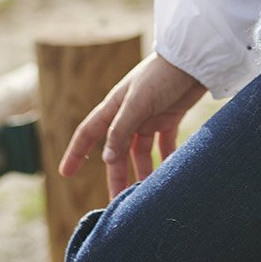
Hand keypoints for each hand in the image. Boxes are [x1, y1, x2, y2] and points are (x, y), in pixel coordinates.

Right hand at [57, 52, 208, 198]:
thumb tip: (106, 159)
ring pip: (140, 152)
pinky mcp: (170, 118)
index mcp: (115, 107)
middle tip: (119, 202)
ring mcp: (149, 117)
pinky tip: (168, 174)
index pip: (89, 133)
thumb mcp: (138, 102)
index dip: (76, 152)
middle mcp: (129, 114)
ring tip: (145, 194)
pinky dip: (165, 159)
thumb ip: (121, 129)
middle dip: (117, 175)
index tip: (65, 173)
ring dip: (142, 172)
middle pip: (118, 151)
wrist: (195, 59)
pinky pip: (164, 144)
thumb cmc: (163, 75)